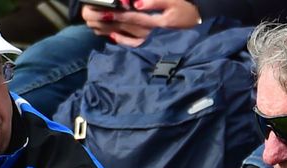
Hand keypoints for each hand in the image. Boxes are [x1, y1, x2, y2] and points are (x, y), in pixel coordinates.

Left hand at [81, 0, 198, 44]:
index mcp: (152, 21)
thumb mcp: (171, 2)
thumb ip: (154, 2)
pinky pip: (134, 45)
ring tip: (92, 24)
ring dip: (108, 30)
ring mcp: (150, 40)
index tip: (94, 8)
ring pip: (124, 35)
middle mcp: (149, 32)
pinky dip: (122, 41)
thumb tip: (134, 3)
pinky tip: (111, 36)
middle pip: (121, 25)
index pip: (126, 14)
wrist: (199, 24)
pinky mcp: (153, 43)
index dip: (110, 11)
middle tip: (86, 15)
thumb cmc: (185, 9)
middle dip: (103, 20)